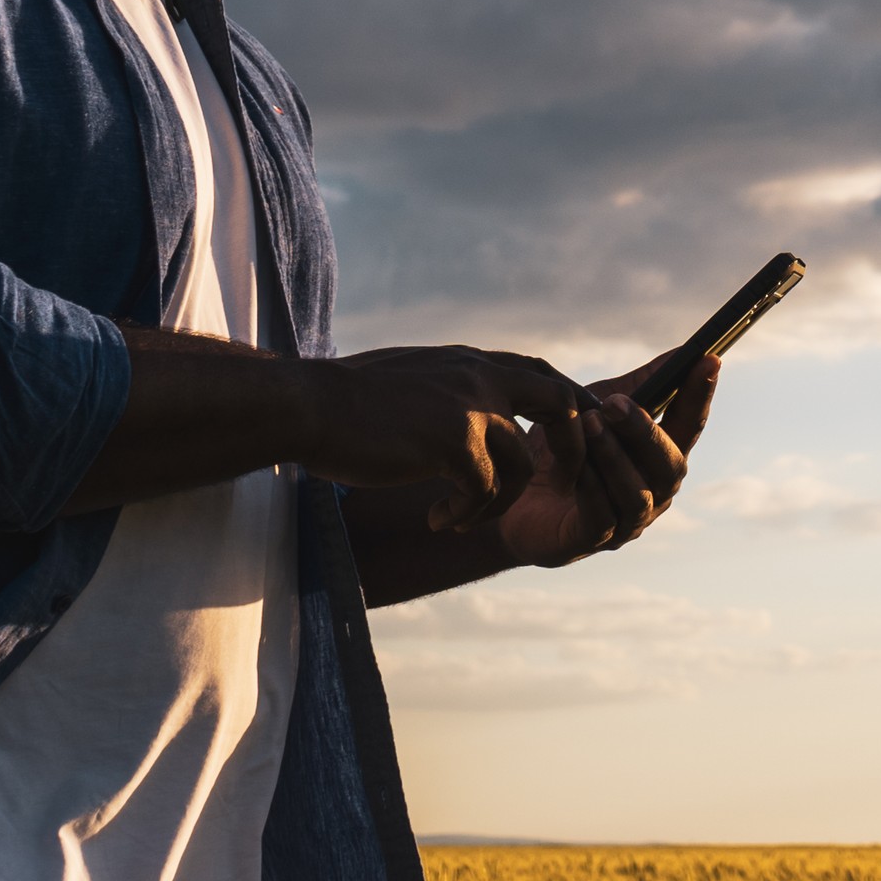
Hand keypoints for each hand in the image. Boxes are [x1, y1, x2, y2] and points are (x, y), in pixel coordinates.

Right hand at [295, 345, 593, 532]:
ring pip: (521, 467)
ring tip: (458, 518)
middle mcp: (479, 377)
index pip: (540, 373)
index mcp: (468, 362)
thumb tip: (456, 410)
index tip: (570, 439)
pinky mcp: (454, 443)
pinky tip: (435, 519)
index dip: (566, 404)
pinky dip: (465, 514)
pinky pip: (484, 492)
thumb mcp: (408, 379)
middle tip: (556, 485)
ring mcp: (470, 408)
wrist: (308, 405)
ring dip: (497, 503)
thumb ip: (444, 388)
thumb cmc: (343, 401)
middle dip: (572, 449)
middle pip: (561, 406)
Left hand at [491, 353, 721, 566]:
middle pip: (670, 465)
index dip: (701, 395)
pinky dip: (592, 487)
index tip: (709, 360)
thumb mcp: (595, 407)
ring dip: (615, 457)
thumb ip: (635, 388)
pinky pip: (602, 517)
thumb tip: (678, 354)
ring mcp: (626, 521)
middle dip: (645, 432)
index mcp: (658, 457)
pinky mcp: (590, 541)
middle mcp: (653, 492)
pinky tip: (573, 465)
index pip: (689, 426)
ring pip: (638, 494)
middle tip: (614, 404)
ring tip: (588, 425)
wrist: (505, 492)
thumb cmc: (558, 449)